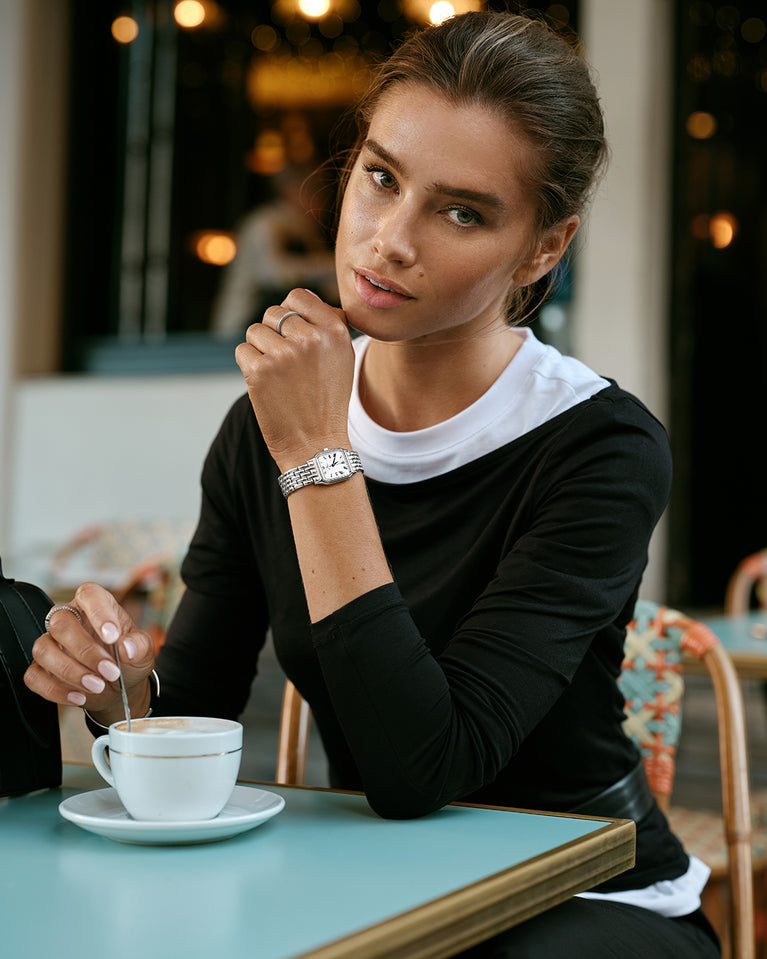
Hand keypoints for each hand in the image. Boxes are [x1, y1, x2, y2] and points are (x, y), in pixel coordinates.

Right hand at [24, 582, 154, 722]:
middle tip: (110, 671)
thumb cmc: (128, 660)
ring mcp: (52, 643)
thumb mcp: (143, 651)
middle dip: (86, 651)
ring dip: (71, 672)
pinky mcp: (41, 668)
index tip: (112, 637)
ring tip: (98, 686)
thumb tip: (126, 648)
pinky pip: (34, 676)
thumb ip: (139, 646)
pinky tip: (79, 697)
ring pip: (44, 649)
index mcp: (96, 605)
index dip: (98, 613)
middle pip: (61, 623)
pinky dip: (56, 690)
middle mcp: (69, 619)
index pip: (89, 594)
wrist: (120, 686)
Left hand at [234, 289, 354, 471]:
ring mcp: (283, 354)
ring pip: (255, 331)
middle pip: (273, 313)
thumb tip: (305, 296)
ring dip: (260, 350)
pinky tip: (266, 385)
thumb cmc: (327, 401)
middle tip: (287, 364)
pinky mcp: (259, 371)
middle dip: (274, 334)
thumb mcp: (342, 358)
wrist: (315, 444)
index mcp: (334, 331)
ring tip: (278, 376)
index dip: (291, 312)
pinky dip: (249, 366)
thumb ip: (327, 324)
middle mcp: (310, 339)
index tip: (293, 334)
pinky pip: (242, 351)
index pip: (298, 296)